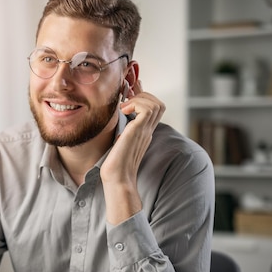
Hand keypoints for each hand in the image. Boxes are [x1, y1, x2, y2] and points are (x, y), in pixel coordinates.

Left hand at [100, 80, 164, 222]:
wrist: (117, 180)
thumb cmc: (114, 165)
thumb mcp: (117, 142)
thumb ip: (120, 131)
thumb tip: (113, 121)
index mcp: (143, 132)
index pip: (150, 108)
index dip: (141, 96)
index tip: (127, 91)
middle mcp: (147, 130)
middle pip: (158, 103)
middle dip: (142, 95)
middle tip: (125, 99)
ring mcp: (144, 131)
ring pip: (156, 103)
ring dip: (140, 99)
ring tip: (124, 107)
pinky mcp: (139, 131)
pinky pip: (148, 108)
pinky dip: (137, 103)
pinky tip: (124, 110)